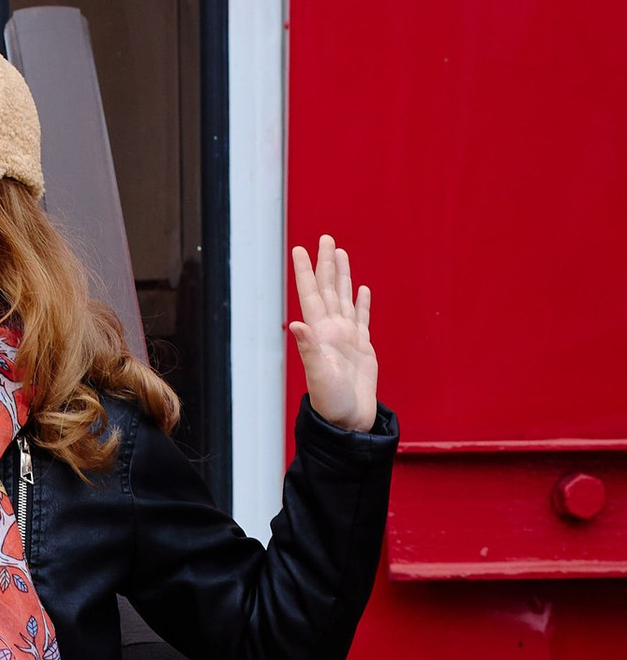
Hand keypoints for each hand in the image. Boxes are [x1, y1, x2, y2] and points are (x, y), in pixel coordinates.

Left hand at [290, 236, 378, 432]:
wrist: (349, 421)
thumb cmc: (331, 402)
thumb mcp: (320, 375)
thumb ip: (309, 349)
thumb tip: (296, 324)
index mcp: (320, 333)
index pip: (311, 294)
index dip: (305, 272)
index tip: (301, 248)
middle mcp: (331, 331)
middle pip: (328, 289)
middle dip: (326, 263)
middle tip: (325, 238)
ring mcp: (347, 338)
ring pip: (344, 298)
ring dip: (342, 276)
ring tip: (340, 253)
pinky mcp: (363, 348)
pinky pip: (362, 318)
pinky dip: (361, 302)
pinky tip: (361, 289)